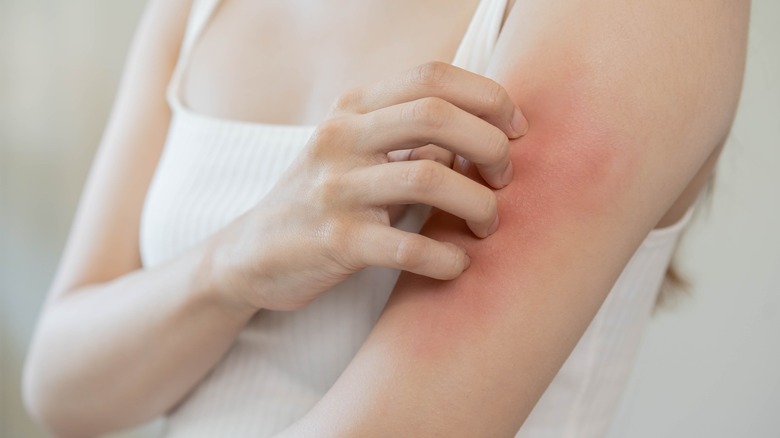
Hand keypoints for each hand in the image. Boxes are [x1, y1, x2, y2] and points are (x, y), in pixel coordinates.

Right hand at [213, 62, 527, 310]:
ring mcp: (334, 190)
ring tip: (486, 225)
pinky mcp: (334, 242)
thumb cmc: (322, 201)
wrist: (251, 255)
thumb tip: (484, 135)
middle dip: (490, 145)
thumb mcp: (356, 153)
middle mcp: (340, 139)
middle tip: (505, 178)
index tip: (515, 130)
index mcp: (351, 110)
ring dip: (479, 204)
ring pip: (429, 178)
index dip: (487, 96)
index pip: (431, 77)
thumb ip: (411, 137)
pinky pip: (407, 247)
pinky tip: (456, 265)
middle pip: (435, 115)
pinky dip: (447, 258)